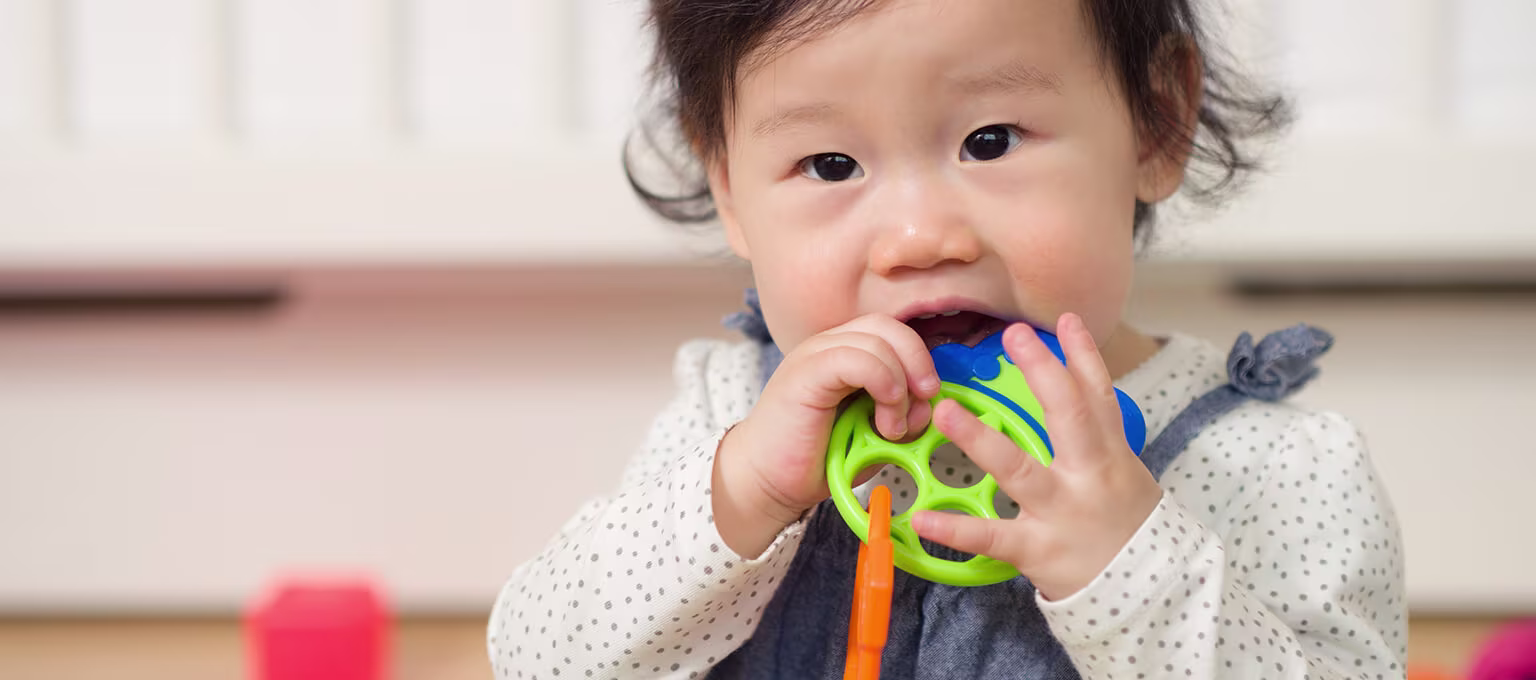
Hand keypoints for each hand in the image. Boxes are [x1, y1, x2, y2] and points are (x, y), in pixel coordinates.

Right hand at [713, 314, 939, 557]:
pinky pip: (855, 358)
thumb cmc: (817, 460)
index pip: (894, 332)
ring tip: (893, 426)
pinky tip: (884, 414)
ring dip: (900, 383)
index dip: (920, 359)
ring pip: (877, 339)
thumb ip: (905, 417)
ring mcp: (815, 355)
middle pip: (889, 326)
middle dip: (919, 361)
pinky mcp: (805, 372)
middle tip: (925, 400)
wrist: (768, 481)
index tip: (929, 399)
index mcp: (845, 354)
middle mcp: (829, 346)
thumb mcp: (875, 438)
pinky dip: (882, 382)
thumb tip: (930, 404)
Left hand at [910, 313, 1162, 599]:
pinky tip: (921, 518)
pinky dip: (955, 530)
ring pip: (1019, 468)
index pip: (1098, 396)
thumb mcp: (1126, 478)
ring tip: (944, 411)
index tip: (1066, 319)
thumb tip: (1078, 392)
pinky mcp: (1039, 549)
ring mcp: (1062, 511)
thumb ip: (1099, 439)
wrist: (1151, 596)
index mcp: (1110, 456)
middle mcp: (1088, 476)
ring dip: (979, 438)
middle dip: (1043, 371)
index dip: (1083, 356)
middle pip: (1068, 414)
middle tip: (1013, 333)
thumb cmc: (1128, 530)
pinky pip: (992, 536)